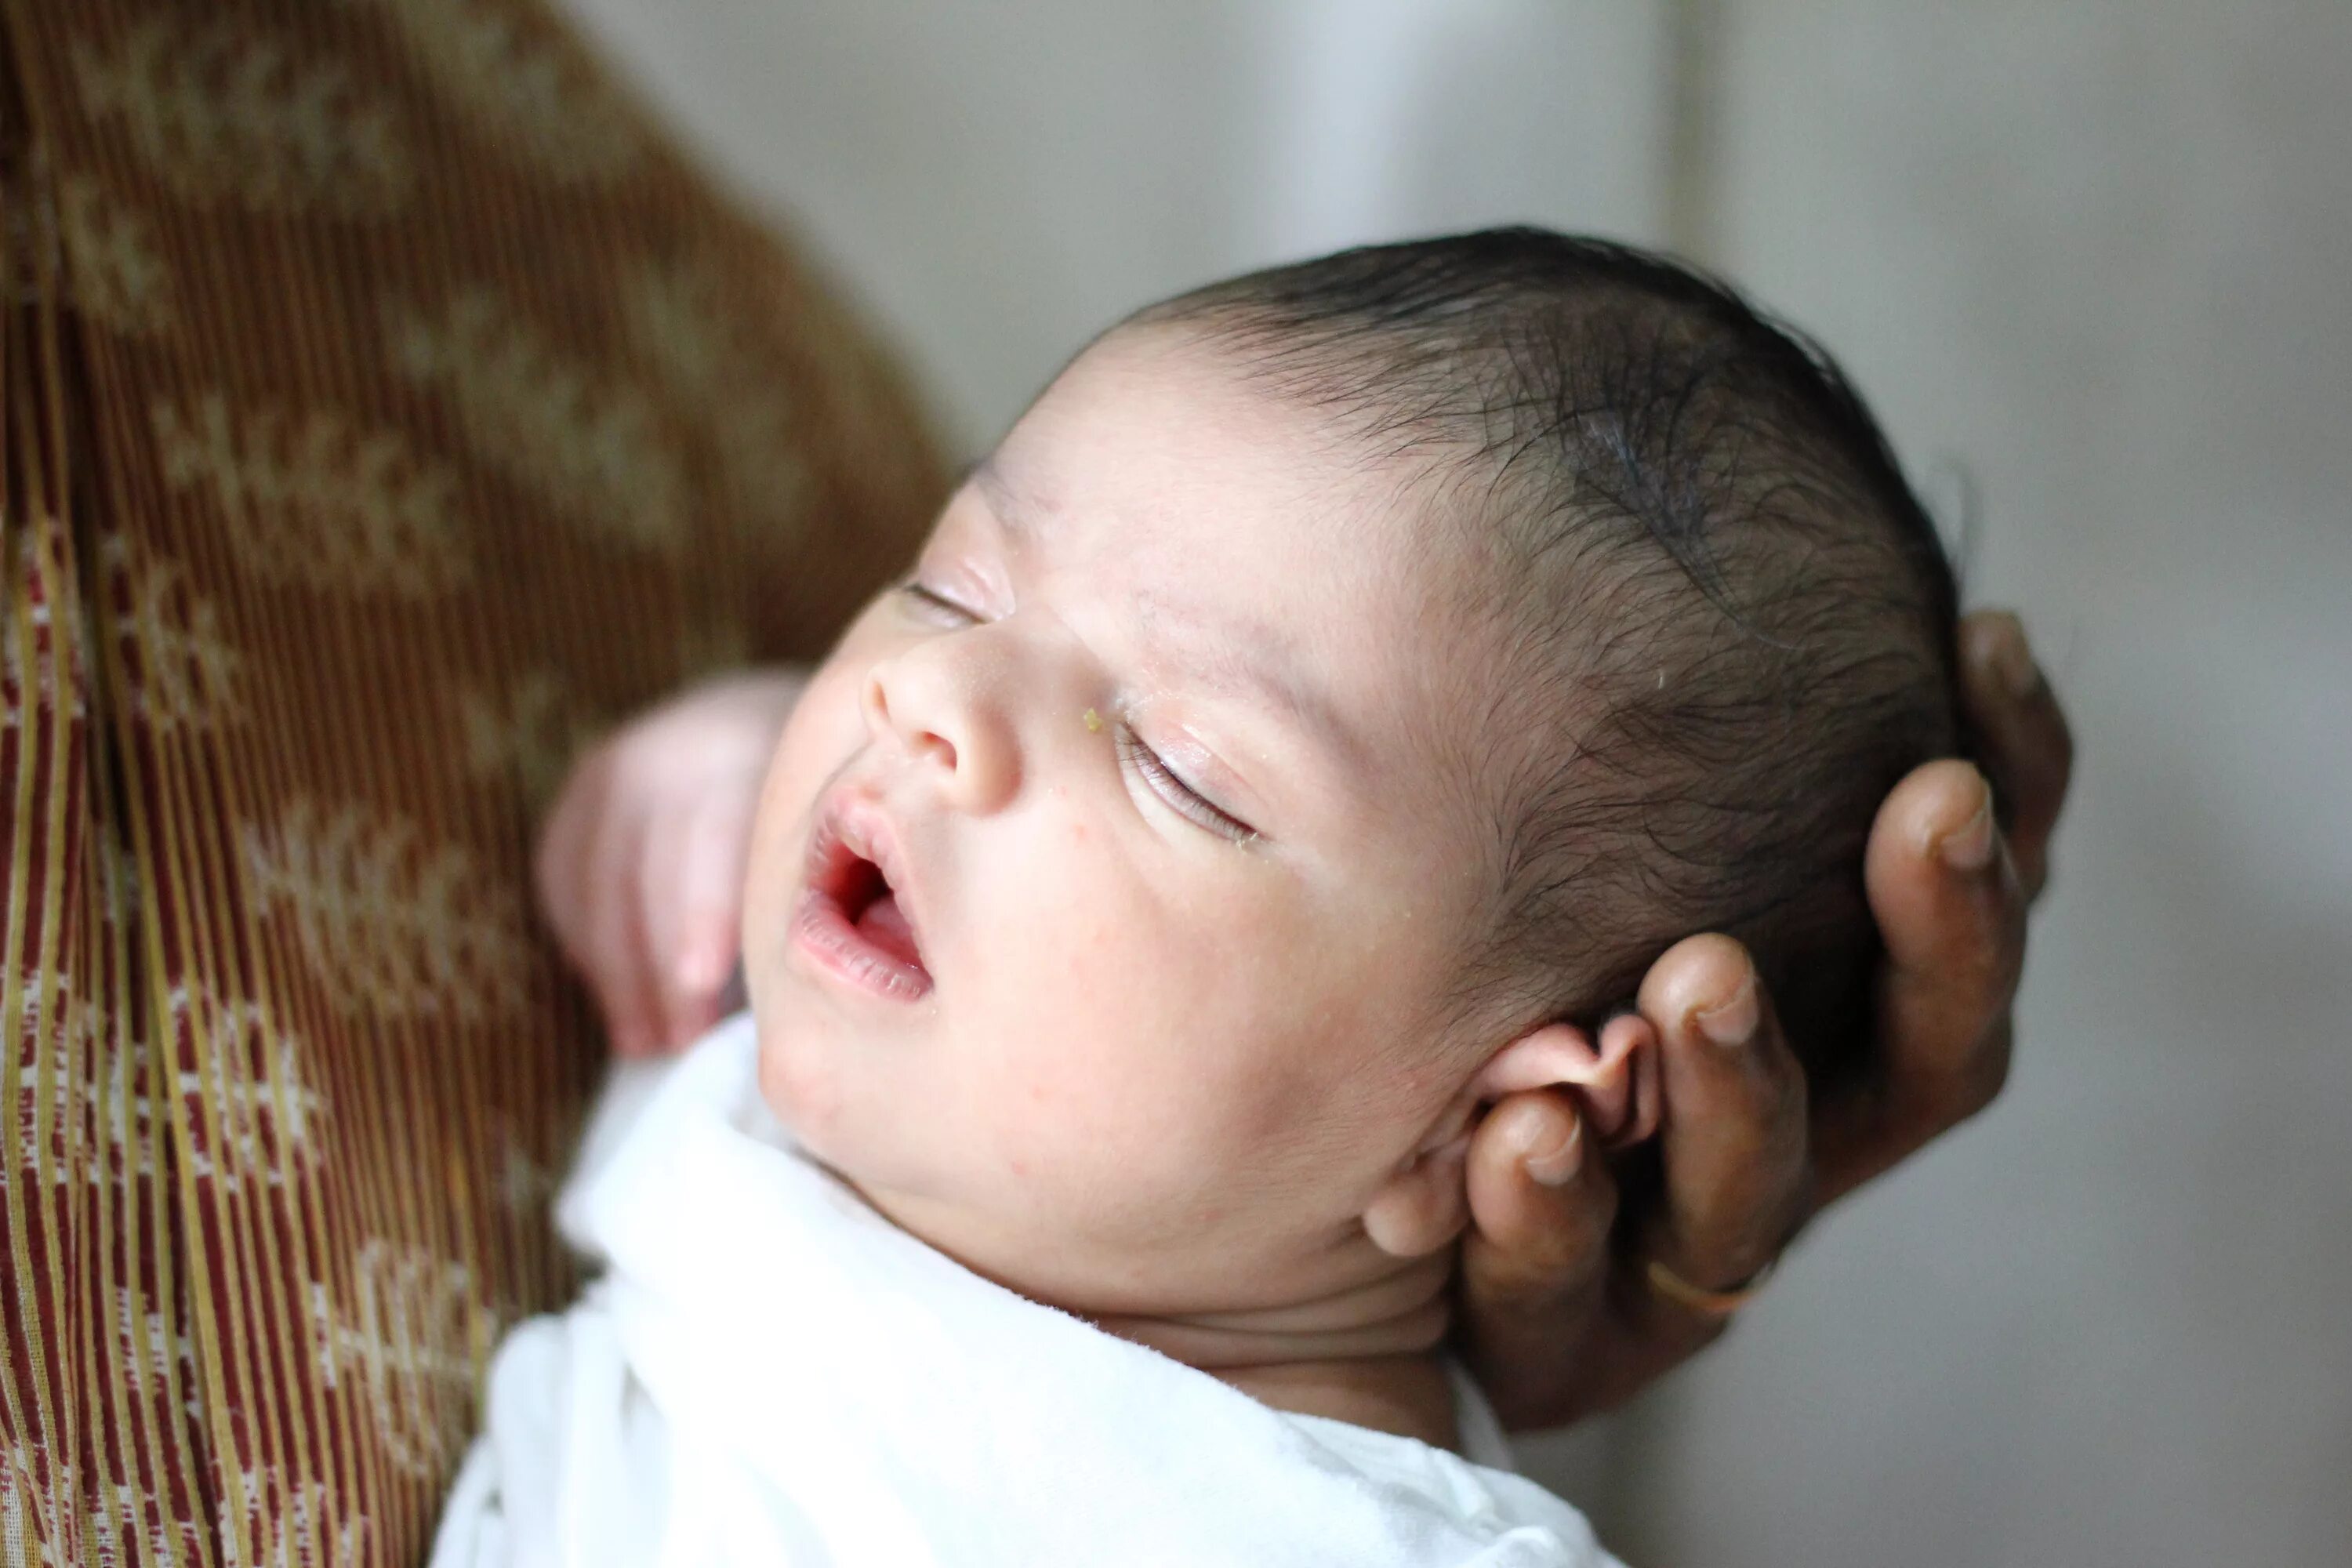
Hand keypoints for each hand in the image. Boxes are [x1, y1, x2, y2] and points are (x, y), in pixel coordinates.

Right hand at [535, 669, 808, 1056]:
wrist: (752, 718)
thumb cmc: (806, 800)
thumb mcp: (820, 822)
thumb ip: (800, 882)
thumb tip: (796, 992)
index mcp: (739, 751)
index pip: (710, 837)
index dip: (700, 913)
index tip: (701, 983)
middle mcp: (664, 752)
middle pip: (643, 871)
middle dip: (656, 966)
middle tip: (681, 1041)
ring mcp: (608, 771)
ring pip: (595, 887)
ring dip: (618, 976)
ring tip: (646, 1042)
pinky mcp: (572, 799)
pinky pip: (563, 882)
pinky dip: (588, 946)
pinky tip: (619, 998)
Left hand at [1455, 610, 2071, 1428]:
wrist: (1353, 1196)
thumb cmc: (1490, 970)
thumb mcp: (1575, 844)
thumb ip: (1648, 748)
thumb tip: (1739, 558)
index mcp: (1833, 1021)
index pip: (1957, 907)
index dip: (2009, 788)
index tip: (1982, 641)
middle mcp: (1789, 1135)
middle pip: (1926, 1065)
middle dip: (1942, 935)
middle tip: (1929, 805)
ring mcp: (1677, 1247)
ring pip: (1753, 1192)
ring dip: (1740, 1084)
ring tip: (1698, 976)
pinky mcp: (1558, 1336)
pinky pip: (1563, 1290)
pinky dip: (1548, 1214)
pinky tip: (1521, 1135)